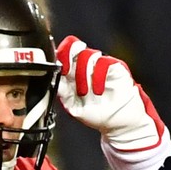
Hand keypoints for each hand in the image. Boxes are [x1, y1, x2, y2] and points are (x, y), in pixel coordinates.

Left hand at [56, 35, 163, 150]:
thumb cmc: (96, 114)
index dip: (58, 56)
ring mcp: (99, 66)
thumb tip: (52, 79)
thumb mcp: (73, 107)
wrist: (118, 122)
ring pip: (86, 55)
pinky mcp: (114, 67)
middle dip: (66, 55)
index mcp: (72, 75)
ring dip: (82, 74)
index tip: (55, 67)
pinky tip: (97, 90)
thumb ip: (63, 93)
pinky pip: (103, 62)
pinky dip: (97, 76)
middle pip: (73, 47)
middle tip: (66, 70)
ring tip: (84, 92)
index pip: (63, 55)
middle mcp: (85, 67)